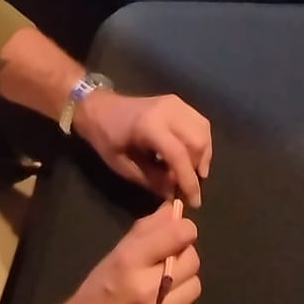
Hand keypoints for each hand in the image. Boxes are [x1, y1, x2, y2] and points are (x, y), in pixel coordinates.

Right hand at [59, 204, 200, 303]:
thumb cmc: (92, 298)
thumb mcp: (110, 259)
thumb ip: (144, 232)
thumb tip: (173, 212)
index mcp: (128, 262)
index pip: (177, 234)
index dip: (184, 230)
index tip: (181, 232)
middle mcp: (146, 288)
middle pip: (192, 260)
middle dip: (184, 256)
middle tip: (170, 263)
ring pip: (194, 287)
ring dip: (183, 284)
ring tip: (165, 289)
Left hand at [73, 90, 212, 204]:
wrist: (99, 108)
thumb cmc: (106, 138)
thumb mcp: (123, 165)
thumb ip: (151, 180)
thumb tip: (174, 194)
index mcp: (149, 125)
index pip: (179, 154)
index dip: (189, 180)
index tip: (194, 201)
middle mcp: (167, 110)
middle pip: (198, 141)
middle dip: (198, 167)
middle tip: (188, 185)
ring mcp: (175, 103)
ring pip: (204, 130)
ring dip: (203, 154)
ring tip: (191, 171)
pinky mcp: (178, 102)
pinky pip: (200, 123)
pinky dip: (200, 142)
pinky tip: (191, 156)